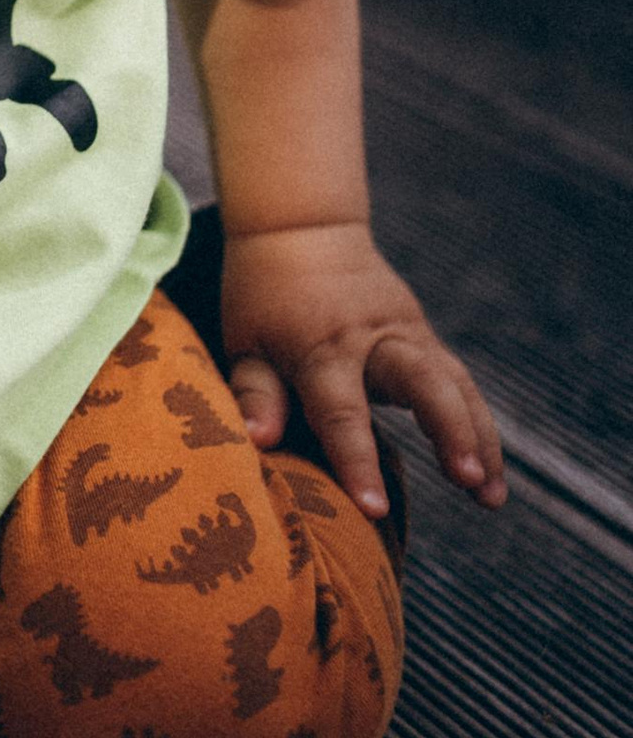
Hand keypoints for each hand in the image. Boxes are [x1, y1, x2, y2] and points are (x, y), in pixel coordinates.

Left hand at [221, 220, 505, 517]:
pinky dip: (479, 426)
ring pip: (454, 384)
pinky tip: (490, 474)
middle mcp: (372, 337)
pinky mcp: (424, 336)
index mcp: (320, 345)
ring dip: (478, 439)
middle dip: (450, 431)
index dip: (356, 458)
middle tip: (470, 480)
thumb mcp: (246, 342)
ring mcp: (406, 333)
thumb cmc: (263, 297)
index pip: (340, 408)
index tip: (373, 508)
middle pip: (422, 382)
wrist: (302, 229)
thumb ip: (255, 394)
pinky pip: (460, 383)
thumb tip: (256, 443)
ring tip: (490, 498)